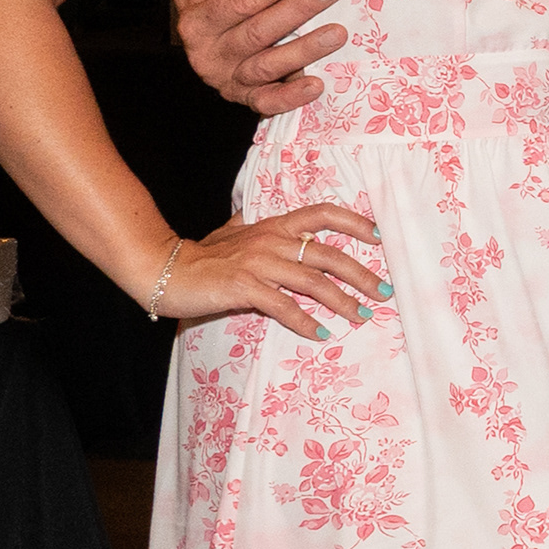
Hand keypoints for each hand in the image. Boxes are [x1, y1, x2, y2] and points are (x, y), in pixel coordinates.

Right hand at [148, 204, 385, 337]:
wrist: (164, 269)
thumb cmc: (202, 256)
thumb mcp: (234, 234)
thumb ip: (256, 227)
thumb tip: (261, 218)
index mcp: (273, 226)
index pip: (322, 214)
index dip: (354, 223)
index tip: (380, 238)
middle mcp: (271, 240)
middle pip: (329, 254)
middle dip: (362, 275)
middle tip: (385, 293)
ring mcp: (258, 263)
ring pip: (313, 282)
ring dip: (343, 302)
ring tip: (362, 317)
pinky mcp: (244, 287)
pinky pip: (284, 306)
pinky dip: (306, 322)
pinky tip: (322, 334)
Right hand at [175, 0, 344, 114]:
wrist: (205, 25)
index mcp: (197, 18)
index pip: (240, 2)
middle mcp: (207, 52)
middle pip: (258, 32)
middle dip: (298, 10)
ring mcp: (226, 78)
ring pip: (267, 66)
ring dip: (305, 50)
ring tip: (337, 32)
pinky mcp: (245, 97)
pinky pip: (267, 102)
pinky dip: (291, 96)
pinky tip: (317, 84)